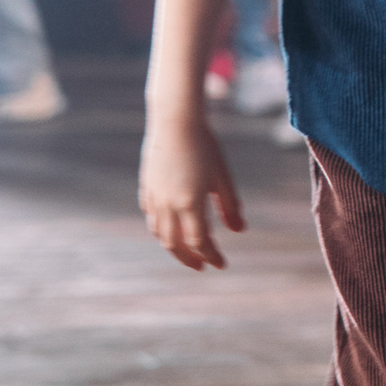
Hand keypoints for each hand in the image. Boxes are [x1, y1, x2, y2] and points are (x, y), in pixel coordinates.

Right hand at [140, 110, 244, 270]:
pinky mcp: (146, 186)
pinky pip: (151, 214)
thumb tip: (239, 230)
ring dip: (172, 246)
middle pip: (175, 244)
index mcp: (190, 204)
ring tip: (185, 250)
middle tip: (201, 266)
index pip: (200, 242)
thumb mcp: (222, 177)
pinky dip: (160, 226)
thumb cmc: (205, 146)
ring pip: (159, 232)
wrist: (175, 120)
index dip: (211, 256)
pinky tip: (169, 225)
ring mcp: (154, 196)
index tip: (221, 264)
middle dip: (189, 258)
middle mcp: (168, 205)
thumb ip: (230, 206)